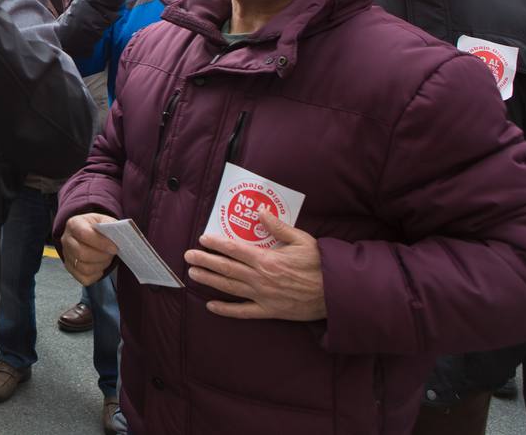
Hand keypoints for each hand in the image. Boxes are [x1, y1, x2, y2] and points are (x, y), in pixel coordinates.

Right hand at [61, 213, 118, 285]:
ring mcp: (66, 255)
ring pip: (83, 268)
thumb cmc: (97, 227)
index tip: (115, 248)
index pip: (84, 234)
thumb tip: (122, 234)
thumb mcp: (103, 220)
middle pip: (81, 253)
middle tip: (112, 254)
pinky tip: (101, 267)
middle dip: (101, 256)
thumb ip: (111, 225)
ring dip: (100, 266)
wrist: (87, 234)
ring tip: (107, 259)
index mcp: (74, 224)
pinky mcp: (70, 268)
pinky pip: (84, 279)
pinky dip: (96, 275)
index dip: (101, 243)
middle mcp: (66, 240)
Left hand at [184, 212, 325, 320]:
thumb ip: (277, 227)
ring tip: (193, 275)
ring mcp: (263, 296)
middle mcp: (260, 278)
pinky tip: (211, 306)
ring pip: (229, 288)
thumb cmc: (320, 264)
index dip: (216, 244)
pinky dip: (226, 310)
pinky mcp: (269, 311)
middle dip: (204, 261)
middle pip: (226, 268)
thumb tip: (259, 212)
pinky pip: (243, 312)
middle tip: (188, 257)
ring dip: (209, 281)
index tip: (202, 239)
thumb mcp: (301, 239)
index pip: (234, 249)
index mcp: (267, 259)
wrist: (337, 293)